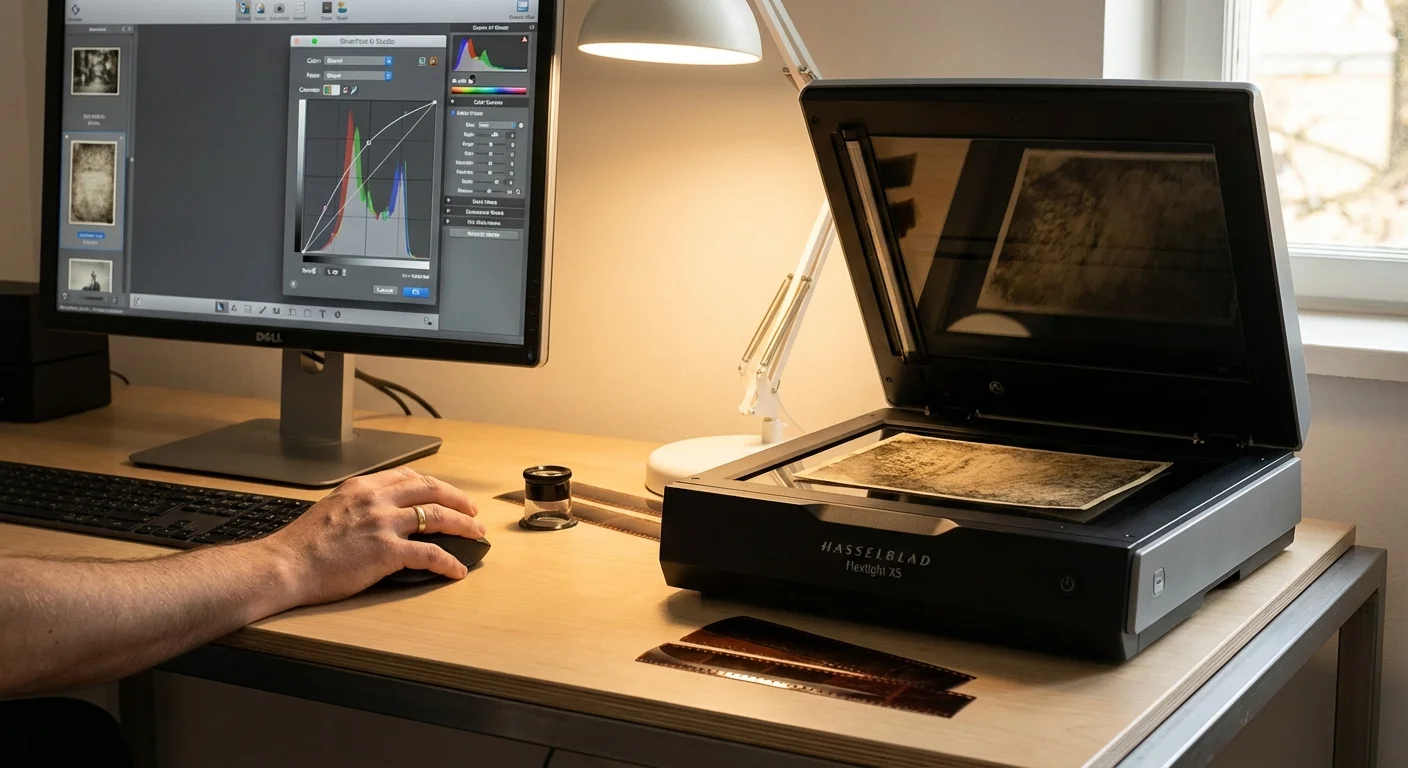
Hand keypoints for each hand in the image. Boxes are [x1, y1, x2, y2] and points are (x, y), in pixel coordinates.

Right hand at [258, 467, 485, 607]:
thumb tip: (378, 512)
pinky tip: (457, 569)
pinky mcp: (386, 552)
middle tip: (473, 511)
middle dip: (459, 500)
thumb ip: (358, 504)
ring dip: (464, 526)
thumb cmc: (302, 545)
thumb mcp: (332, 508)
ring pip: (439, 518)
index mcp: (363, 487)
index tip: (447, 493)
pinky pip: (430, 554)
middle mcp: (376, 499)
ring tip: (476, 535)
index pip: (410, 477)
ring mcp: (383, 524)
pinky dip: (450, 562)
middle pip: (431, 491)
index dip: (436, 485)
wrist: (285, 565)